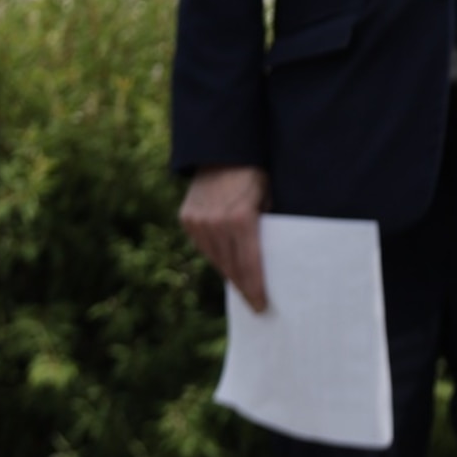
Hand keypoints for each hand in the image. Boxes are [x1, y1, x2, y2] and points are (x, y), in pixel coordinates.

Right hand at [181, 164, 270, 311]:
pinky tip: (227, 265)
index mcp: (241, 220)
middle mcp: (216, 224)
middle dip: (244, 286)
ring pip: (216, 259)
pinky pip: (204, 246)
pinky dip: (216, 255)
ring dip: (229, 273)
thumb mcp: (269, 197)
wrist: (223, 150)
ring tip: (243, 287)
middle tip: (255, 303)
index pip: (249, 265)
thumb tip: (269, 256)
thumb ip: (267, 226)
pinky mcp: (187, 218)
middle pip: (231, 267)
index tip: (261, 306)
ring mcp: (198, 222)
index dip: (255, 289)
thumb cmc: (256, 172)